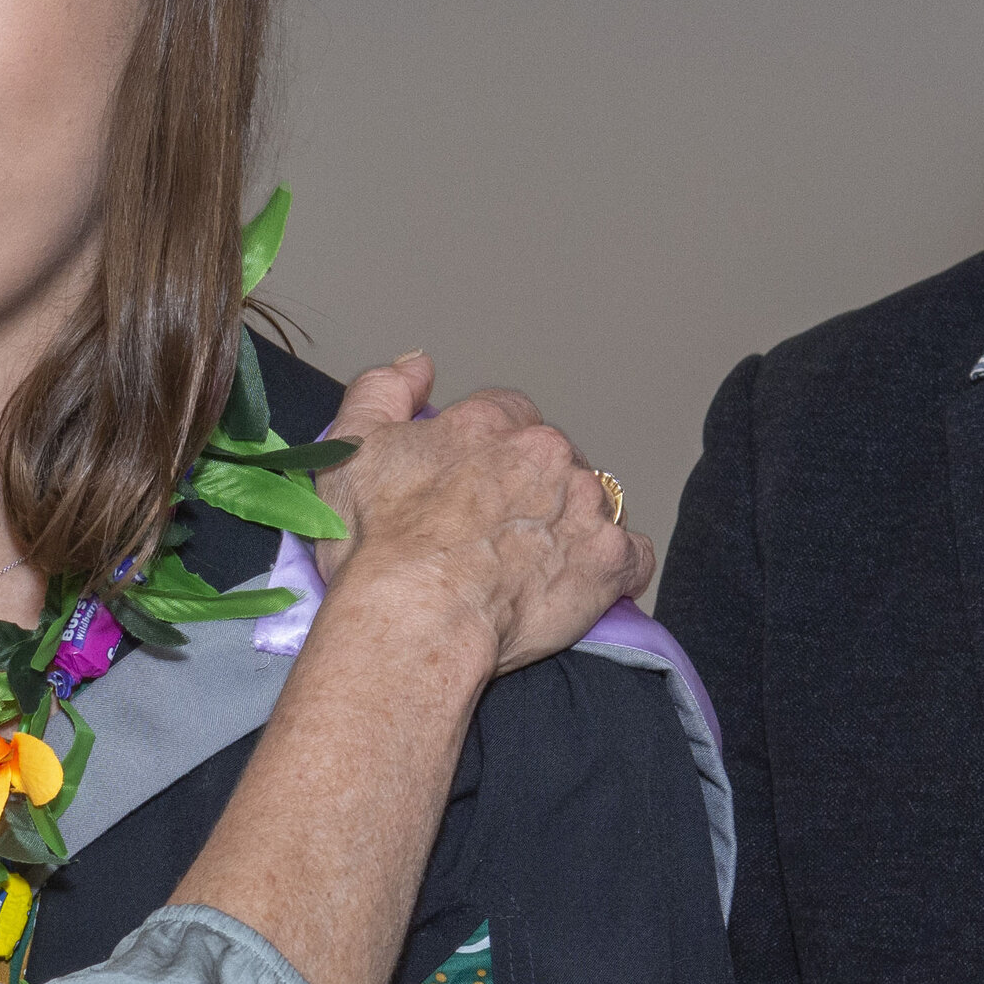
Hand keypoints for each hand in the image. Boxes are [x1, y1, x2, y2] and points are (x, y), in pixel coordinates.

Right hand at [308, 356, 648, 675]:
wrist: (414, 618)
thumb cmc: (378, 545)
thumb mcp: (352, 449)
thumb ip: (383, 391)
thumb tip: (419, 365)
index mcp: (491, 422)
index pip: (508, 416)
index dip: (489, 454)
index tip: (470, 489)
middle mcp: (547, 453)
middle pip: (554, 459)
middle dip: (532, 490)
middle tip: (493, 536)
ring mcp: (586, 505)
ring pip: (593, 504)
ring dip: (571, 526)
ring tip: (531, 567)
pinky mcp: (610, 562)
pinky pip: (632, 557)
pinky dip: (612, 570)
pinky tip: (578, 586)